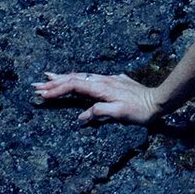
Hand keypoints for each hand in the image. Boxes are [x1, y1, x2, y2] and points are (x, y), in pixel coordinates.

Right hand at [35, 70, 162, 127]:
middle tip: (35, 86)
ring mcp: (107, 80)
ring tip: (48, 78)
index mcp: (101, 88)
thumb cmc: (140, 111)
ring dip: (63, 78)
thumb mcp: (120, 114)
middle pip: (74, 79)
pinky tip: (73, 79)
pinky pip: (89, 78)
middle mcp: (102, 81)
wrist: (159, 100)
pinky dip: (76, 78)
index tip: (42, 94)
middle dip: (54, 83)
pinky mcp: (113, 82)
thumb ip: (99, 113)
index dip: (56, 90)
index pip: (74, 86)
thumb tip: (80, 116)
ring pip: (81, 77)